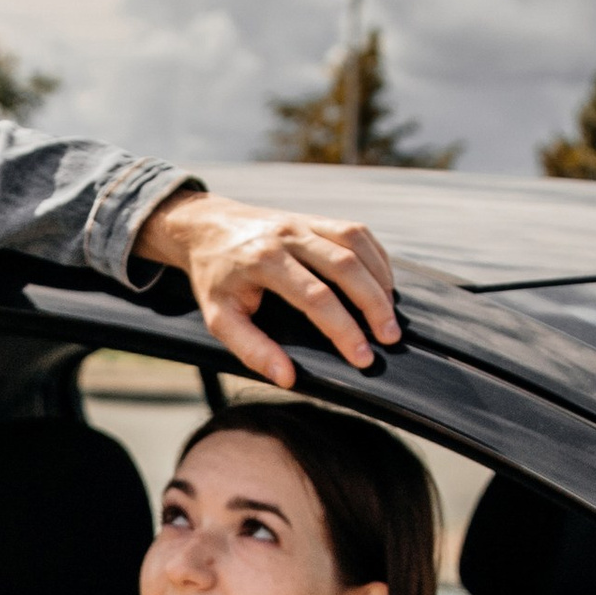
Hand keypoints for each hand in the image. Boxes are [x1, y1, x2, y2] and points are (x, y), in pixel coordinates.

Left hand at [133, 189, 399, 390]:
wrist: (205, 227)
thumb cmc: (215, 279)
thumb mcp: (219, 318)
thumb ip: (252, 349)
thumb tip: (288, 378)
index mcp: (263, 261)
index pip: (316, 296)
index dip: (343, 329)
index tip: (362, 358)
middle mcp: (287, 235)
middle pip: (345, 265)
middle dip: (373, 304)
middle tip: (390, 337)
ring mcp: (303, 221)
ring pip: (356, 243)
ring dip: (380, 279)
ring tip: (390, 314)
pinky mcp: (314, 217)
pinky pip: (356, 232)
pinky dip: (376, 258)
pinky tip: (382, 285)